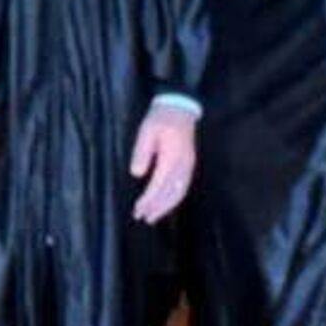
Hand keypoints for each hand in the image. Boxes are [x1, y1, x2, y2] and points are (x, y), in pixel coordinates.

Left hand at [129, 103, 198, 224]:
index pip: (159, 185)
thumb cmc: (161, 118)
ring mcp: (189, 165)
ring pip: (179, 192)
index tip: (138, 209)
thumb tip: (136, 174)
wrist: (180, 107)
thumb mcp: (146, 131)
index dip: (149, 200)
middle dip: (158, 208)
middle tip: (144, 218)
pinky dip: (174, 198)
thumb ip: (141, 152)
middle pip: (172, 193)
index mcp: (172, 157)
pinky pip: (183, 186)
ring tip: (153, 216)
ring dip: (166, 206)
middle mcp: (184, 165)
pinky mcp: (189, 164)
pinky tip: (165, 203)